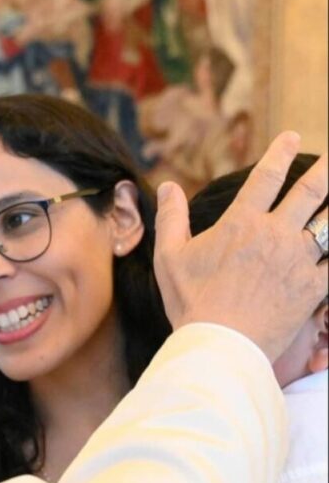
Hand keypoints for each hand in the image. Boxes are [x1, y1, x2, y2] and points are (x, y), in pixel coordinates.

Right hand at [154, 133, 327, 361]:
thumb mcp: (169, 258)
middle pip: (311, 192)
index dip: (280, 153)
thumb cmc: (190, 303)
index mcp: (241, 224)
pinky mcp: (312, 288)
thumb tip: (168, 186)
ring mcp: (298, 261)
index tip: (292, 137)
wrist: (218, 345)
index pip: (265, 178)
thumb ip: (171, 218)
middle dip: (326, 170)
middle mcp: (275, 234)